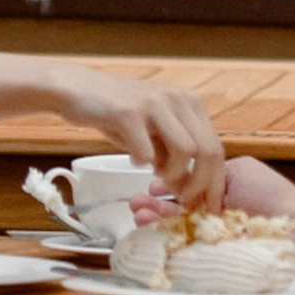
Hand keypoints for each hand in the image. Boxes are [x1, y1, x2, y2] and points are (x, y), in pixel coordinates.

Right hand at [64, 71, 226, 208]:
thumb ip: (174, 156)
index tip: (210, 205)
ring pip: (186, 151)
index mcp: (189, 103)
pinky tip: (132, 158)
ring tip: (156, 175)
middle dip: (199, 184)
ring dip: (173, 173)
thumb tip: (190, 190)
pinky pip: (147, 151)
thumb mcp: (153, 133)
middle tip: (183, 200)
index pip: (216, 147)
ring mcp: (154, 103)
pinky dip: (142, 163)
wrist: (78, 89)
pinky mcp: (129, 112)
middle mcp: (178, 99)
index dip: (215, 182)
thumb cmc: (117, 114)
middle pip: (208, 151)